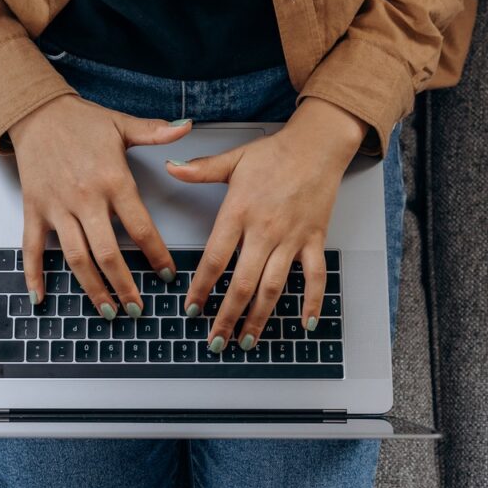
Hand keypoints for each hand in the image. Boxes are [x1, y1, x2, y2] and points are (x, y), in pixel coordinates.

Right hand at [9, 94, 191, 318]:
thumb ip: (156, 132)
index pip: (140, 226)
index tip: (167, 274)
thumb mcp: (121, 124)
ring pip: (75, 257)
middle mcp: (85, 198)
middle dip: (124, 285)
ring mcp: (57, 207)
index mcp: (112, 180)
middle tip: (137, 309)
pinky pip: (31, 248)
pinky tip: (40, 298)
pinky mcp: (34, 210)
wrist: (36, 112)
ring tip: (107, 311)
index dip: (156, 254)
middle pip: (107, 252)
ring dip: (92, 288)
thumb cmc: (81, 121)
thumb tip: (187, 126)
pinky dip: (34, 275)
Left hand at [167, 97, 368, 351]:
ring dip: (259, 318)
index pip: (214, 259)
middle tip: (215, 341)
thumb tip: (169, 168)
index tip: (191, 309)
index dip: (201, 288)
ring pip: (273, 287)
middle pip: (242, 284)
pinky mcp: (314, 240)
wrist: (317, 145)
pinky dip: (312, 302)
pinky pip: (315, 277)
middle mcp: (264, 231)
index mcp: (239, 212)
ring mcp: (291, 239)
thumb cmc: (275, 152)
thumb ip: (200, 170)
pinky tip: (305, 324)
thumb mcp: (233, 159)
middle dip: (227, 317)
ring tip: (247, 342)